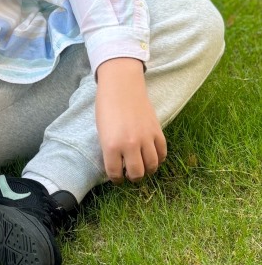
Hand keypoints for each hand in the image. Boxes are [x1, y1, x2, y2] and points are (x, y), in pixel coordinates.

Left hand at [95, 57, 166, 183]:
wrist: (121, 86)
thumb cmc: (106, 107)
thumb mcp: (102, 132)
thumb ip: (109, 150)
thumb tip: (119, 165)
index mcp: (111, 146)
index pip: (115, 173)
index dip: (116, 178)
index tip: (117, 177)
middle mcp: (129, 145)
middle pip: (137, 174)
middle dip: (133, 177)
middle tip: (130, 173)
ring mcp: (145, 138)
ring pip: (152, 166)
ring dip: (147, 170)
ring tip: (142, 166)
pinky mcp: (157, 131)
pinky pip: (162, 153)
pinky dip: (159, 158)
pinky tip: (153, 157)